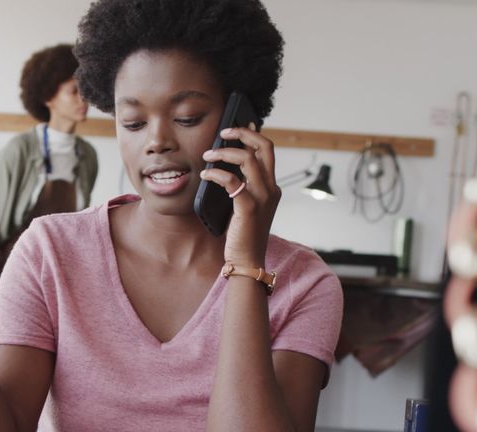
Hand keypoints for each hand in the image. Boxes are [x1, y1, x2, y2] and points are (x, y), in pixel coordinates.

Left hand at [198, 125, 280, 265]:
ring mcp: (262, 198)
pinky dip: (216, 174)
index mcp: (271, 187)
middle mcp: (271, 189)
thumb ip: (242, 188)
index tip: (240, 125)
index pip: (267, 151)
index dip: (254, 135)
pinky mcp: (249, 208)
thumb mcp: (245, 206)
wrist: (247, 261)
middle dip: (243, 133)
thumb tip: (226, 168)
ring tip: (208, 154)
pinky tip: (205, 175)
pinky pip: (232, 181)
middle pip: (264, 147)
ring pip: (248, 160)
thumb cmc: (242, 235)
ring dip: (225, 152)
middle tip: (223, 132)